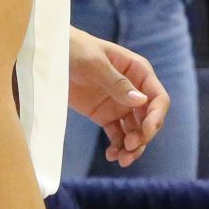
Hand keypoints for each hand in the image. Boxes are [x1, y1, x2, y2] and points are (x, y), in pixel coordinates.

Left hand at [67, 26, 169, 166]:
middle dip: (143, 136)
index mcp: (138, 72)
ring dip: (132, 146)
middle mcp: (134, 90)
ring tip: (121, 159)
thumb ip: (117, 83)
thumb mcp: (94, 63)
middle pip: (149, 118)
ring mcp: (120, 104)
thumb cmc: (74, 49)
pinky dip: (117, 146)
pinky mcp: (105, 115)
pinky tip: (111, 155)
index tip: (146, 132)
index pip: (158, 98)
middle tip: (129, 147)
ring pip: (135, 130)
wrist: (50, 54)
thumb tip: (141, 102)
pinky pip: (117, 134)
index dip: (156, 117)